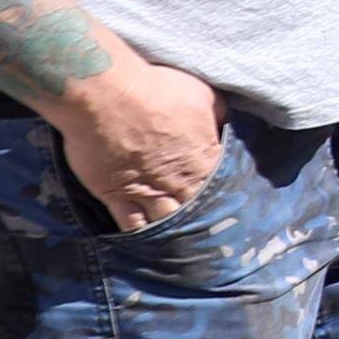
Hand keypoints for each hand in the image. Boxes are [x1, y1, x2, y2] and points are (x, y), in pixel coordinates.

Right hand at [52, 60, 226, 228]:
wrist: (106, 94)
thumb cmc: (155, 88)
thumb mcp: (201, 93)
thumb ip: (217, 113)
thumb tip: (224, 123)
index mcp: (202, 161)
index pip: (222, 190)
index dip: (227, 199)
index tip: (232, 209)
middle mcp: (177, 184)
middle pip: (196, 214)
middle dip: (205, 226)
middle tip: (213, 240)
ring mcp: (145, 193)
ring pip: (166, 224)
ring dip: (176, 236)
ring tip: (184, 249)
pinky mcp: (114, 195)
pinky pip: (131, 226)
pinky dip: (140, 237)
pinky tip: (147, 245)